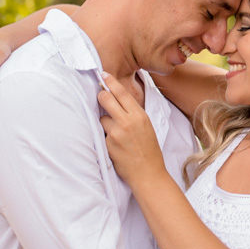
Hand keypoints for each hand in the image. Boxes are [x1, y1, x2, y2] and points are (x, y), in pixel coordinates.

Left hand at [98, 72, 165, 186]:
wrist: (148, 173)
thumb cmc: (149, 150)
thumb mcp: (147, 127)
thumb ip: (133, 114)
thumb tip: (118, 101)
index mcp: (140, 115)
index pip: (121, 93)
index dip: (110, 82)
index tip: (103, 75)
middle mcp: (128, 121)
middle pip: (106, 99)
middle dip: (101, 95)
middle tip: (100, 95)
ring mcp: (117, 133)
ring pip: (102, 118)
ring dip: (105, 122)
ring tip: (116, 134)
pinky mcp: (108, 143)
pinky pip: (102, 134)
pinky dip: (106, 137)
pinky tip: (116, 146)